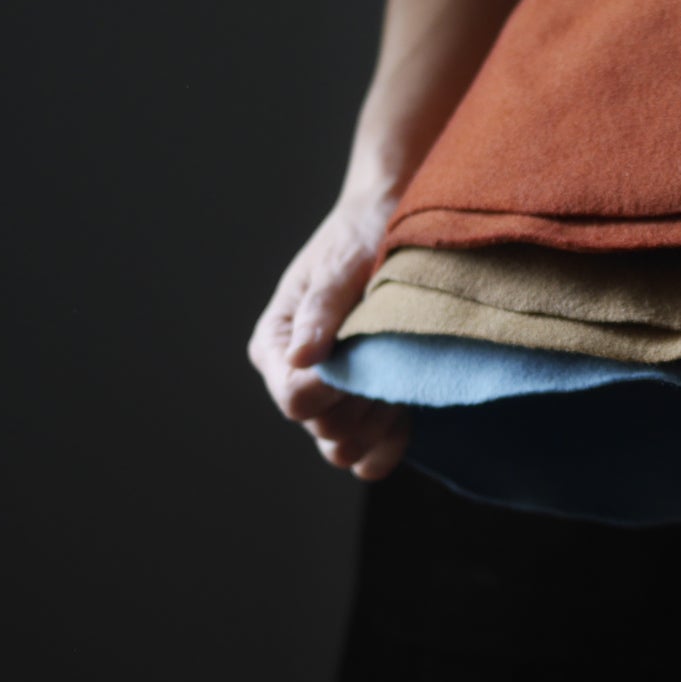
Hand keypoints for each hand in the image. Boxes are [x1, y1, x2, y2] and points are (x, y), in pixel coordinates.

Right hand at [247, 191, 410, 479]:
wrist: (394, 226)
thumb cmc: (361, 237)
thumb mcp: (340, 265)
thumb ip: (321, 310)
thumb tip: (299, 356)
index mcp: (276, 344)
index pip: (294, 399)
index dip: (332, 391)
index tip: (362, 356)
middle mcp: (296, 377)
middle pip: (323, 428)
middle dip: (361, 404)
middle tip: (388, 358)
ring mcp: (332, 397)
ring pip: (345, 447)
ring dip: (377, 422)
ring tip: (398, 377)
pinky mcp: (367, 406)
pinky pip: (370, 455)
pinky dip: (388, 444)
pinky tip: (404, 419)